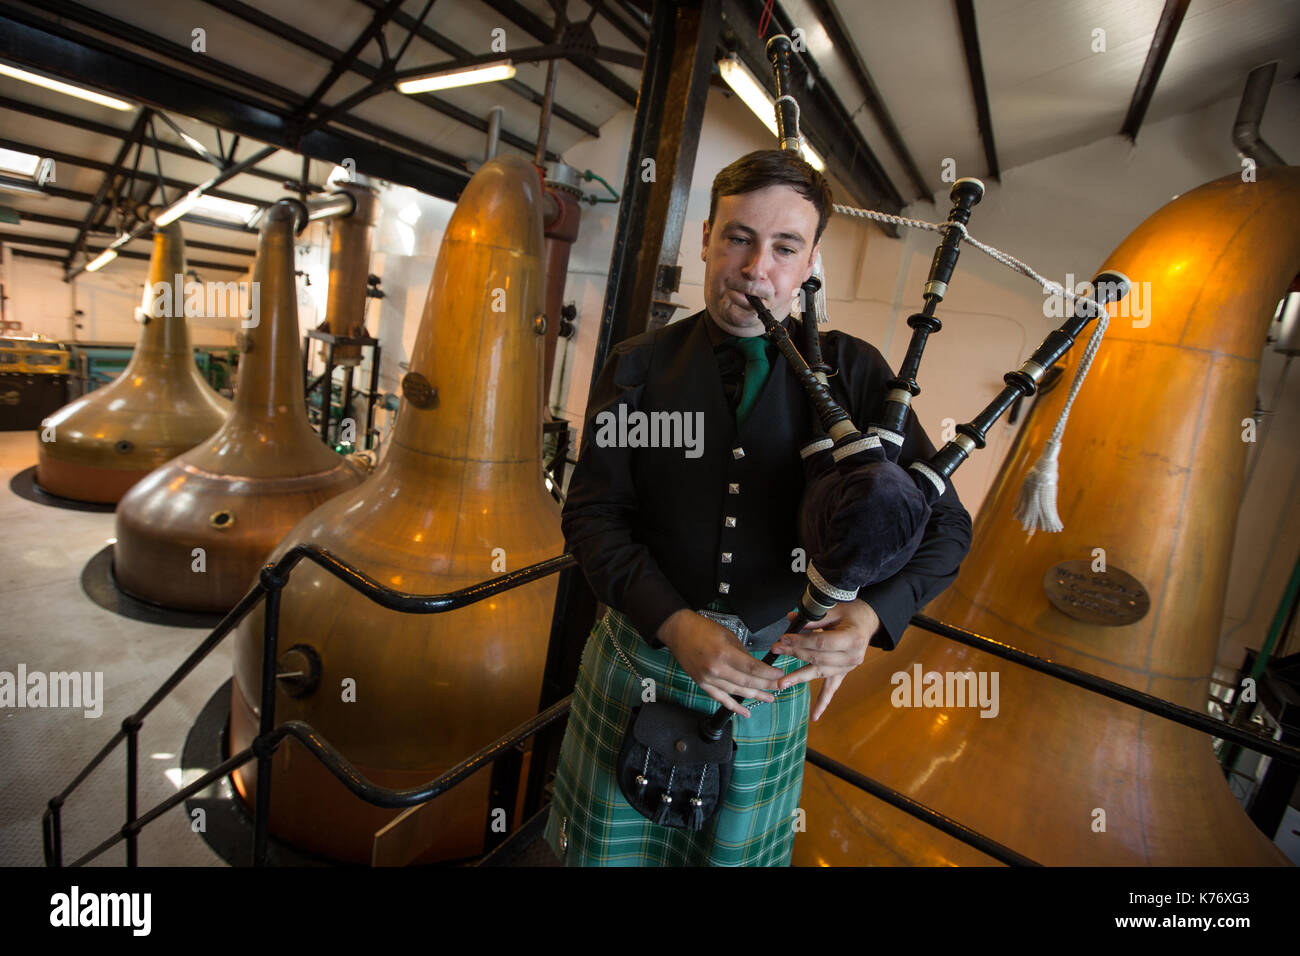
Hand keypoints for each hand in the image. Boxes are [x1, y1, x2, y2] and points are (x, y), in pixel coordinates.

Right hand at [656, 609, 783, 717]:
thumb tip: (756, 667)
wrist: (679, 632)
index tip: (779, 674)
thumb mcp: (728, 636)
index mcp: (724, 653)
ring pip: (736, 692)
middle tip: (780, 687)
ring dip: (754, 696)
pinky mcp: (702, 684)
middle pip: (747, 681)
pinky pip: (721, 698)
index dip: (768, 673)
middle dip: (766, 685)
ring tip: (769, 698)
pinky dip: (733, 706)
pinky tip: (745, 712)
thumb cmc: (703, 629)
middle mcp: (716, 669)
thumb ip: (742, 654)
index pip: (752, 668)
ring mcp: (708, 679)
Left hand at [771, 600, 880, 720]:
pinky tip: (814, 716)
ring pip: (820, 673)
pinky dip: (823, 703)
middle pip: (818, 658)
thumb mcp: (835, 609)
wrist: (867, 622)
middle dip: (795, 653)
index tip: (784, 639)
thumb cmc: (852, 613)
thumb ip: (814, 617)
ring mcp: (848, 668)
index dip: (802, 641)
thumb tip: (791, 619)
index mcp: (853, 638)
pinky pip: (832, 689)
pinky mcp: (843, 674)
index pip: (822, 642)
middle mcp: (852, 656)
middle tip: (776, 649)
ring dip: (799, 677)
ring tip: (781, 683)